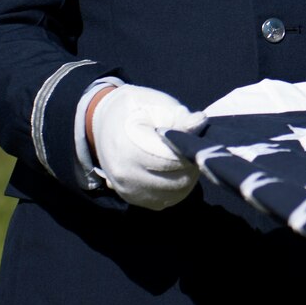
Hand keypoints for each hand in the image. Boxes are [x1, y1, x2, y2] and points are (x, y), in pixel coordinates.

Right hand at [88, 84, 205, 208]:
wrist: (104, 121)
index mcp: (129, 149)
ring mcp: (128, 191)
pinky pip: (166, 199)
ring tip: (182, 155)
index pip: (173, 159)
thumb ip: (180, 117)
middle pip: (176, 180)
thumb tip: (200, 123)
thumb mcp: (157, 105)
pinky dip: (177, 186)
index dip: (190, 149)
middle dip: (191, 164)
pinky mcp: (133, 199)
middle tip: (192, 146)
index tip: (197, 137)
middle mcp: (125, 176)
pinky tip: (174, 168)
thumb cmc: (135, 108)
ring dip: (186, 176)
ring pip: (175, 193)